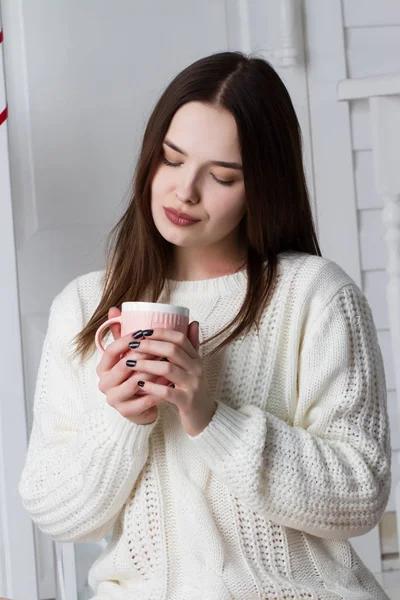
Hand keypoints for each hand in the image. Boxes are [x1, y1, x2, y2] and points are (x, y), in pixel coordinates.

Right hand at [96, 307, 164, 424]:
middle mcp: (104, 383)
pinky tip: (171, 383)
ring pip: (136, 381)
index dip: (127, 340)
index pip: (111, 350)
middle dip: (146, 355)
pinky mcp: (125, 412)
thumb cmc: (135, 377)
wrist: (139, 408)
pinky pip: (145, 399)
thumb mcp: (129, 355)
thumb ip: (123, 334)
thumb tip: (115, 308)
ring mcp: (113, 399)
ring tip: (170, 364)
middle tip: (163, 347)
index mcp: (102, 368)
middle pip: (124, 364)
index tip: (144, 332)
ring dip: (155, 372)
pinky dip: (159, 390)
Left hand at [125, 322, 216, 435]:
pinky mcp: (187, 401)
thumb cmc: (192, 389)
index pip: (180, 338)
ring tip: (130, 362)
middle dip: (149, 345)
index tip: (143, 331)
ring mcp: (192, 385)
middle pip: (172, 350)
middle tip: (132, 344)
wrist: (205, 417)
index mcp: (195, 358)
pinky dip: (151, 386)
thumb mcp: (193, 366)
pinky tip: (139, 384)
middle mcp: (196, 369)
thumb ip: (191, 345)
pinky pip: (167, 392)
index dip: (161, 332)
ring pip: (168, 369)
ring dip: (146, 364)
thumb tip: (193, 322)